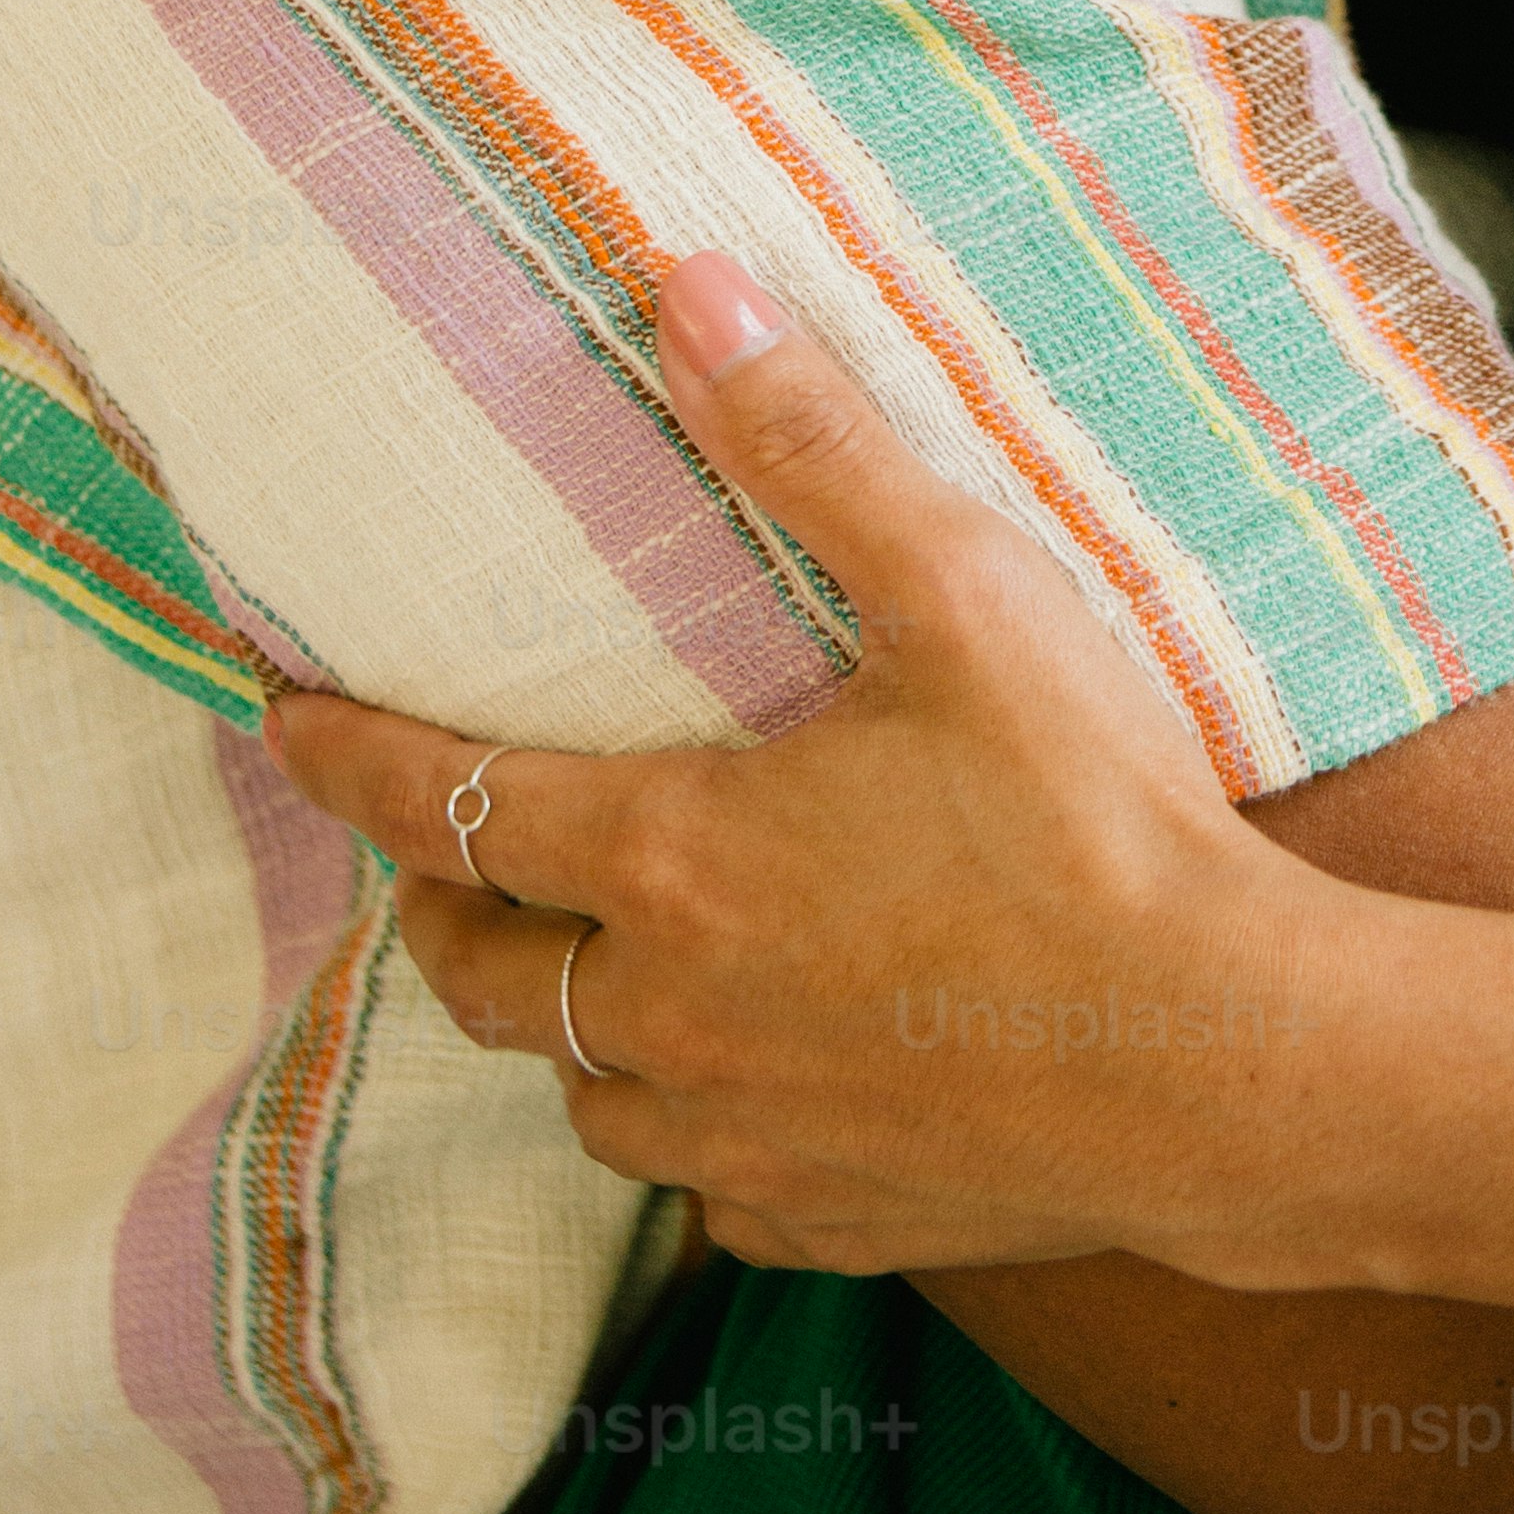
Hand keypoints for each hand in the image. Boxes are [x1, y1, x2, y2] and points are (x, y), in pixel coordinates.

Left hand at [267, 254, 1318, 1275]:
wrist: (1230, 1067)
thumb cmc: (1098, 819)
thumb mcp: (961, 597)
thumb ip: (813, 447)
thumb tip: (686, 292)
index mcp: (675, 861)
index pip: (443, 802)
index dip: (347, 759)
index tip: (283, 722)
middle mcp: (672, 1018)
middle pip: (481, 976)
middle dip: (443, 907)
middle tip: (443, 855)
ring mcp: (745, 1139)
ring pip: (587, 1099)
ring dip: (572, 1029)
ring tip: (607, 968)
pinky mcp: (831, 1221)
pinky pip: (709, 1189)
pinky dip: (699, 1131)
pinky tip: (755, 1087)